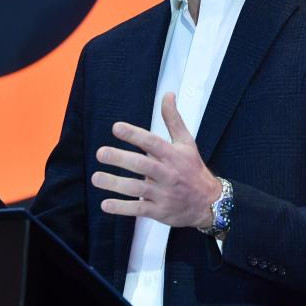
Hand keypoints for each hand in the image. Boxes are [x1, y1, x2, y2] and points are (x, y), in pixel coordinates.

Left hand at [92, 92, 221, 227]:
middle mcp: (168, 174)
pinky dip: (122, 208)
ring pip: (137, 189)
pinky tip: (105, 204)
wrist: (209, 203)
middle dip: (121, 159)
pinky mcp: (160, 211)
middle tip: (100, 153)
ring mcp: (164, 194)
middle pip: (142, 165)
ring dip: (116, 184)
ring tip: (96, 178)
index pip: (153, 142)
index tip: (116, 127)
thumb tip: (168, 94)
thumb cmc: (193, 169)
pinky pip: (139, 209)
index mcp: (173, 155)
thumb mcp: (187, 142)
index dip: (135, 135)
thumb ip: (173, 119)